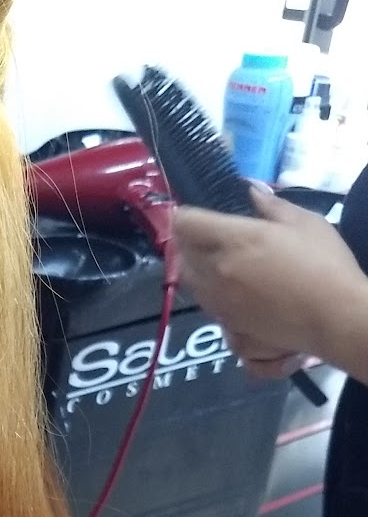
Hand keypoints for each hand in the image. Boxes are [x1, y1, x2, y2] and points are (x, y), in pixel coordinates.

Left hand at [173, 187, 367, 369]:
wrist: (334, 317)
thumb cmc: (324, 263)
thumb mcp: (304, 222)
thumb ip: (271, 206)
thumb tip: (251, 191)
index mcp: (233, 240)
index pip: (185, 223)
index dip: (186, 214)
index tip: (195, 212)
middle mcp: (217, 271)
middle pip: (181, 252)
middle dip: (189, 240)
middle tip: (206, 233)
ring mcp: (219, 302)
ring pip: (190, 280)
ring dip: (196, 267)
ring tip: (216, 259)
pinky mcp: (227, 325)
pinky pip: (205, 303)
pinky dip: (209, 291)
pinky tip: (230, 287)